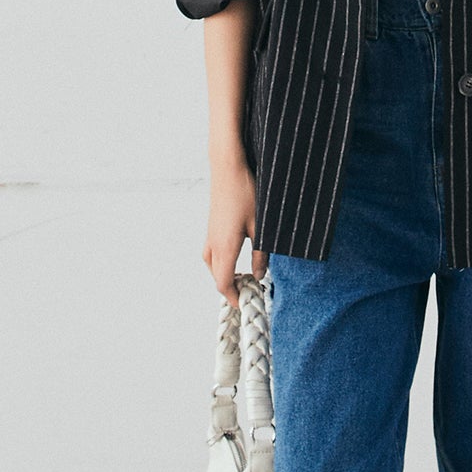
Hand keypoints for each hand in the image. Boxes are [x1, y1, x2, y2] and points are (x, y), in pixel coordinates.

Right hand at [204, 154, 270, 311]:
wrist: (227, 167)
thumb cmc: (246, 193)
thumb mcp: (261, 226)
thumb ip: (261, 255)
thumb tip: (259, 276)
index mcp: (225, 247)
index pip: (224, 283)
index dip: (234, 297)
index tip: (246, 304)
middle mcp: (213, 244)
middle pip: (217, 277)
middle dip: (230, 289)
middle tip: (249, 293)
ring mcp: (209, 235)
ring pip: (212, 265)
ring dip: (224, 275)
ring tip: (243, 278)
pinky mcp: (211, 227)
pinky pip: (211, 253)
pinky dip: (220, 263)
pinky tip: (233, 258)